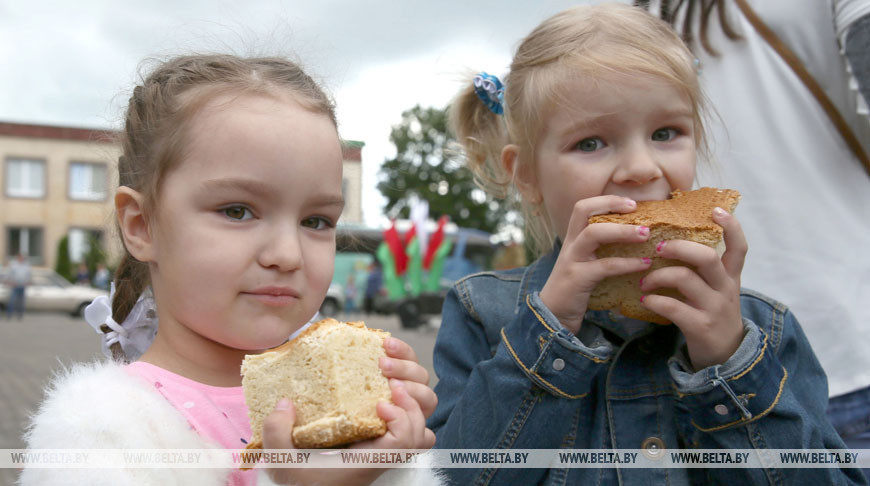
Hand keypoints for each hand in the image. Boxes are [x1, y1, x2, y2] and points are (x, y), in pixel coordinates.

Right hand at [260, 337, 436, 485]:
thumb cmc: (302, 478)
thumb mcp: (283, 460)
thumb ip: (278, 434)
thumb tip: (285, 404)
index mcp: (370, 460)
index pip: (407, 442)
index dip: (403, 419)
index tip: (379, 405)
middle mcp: (387, 450)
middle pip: (422, 425)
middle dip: (412, 394)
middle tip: (385, 373)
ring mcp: (391, 437)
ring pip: (424, 413)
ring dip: (413, 383)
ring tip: (386, 363)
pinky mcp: (388, 423)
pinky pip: (414, 406)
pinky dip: (409, 384)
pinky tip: (386, 364)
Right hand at [540, 195, 652, 333]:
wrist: (553, 316)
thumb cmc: (576, 289)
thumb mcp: (586, 263)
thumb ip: (602, 250)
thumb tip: (635, 238)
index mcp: (573, 239)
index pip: (583, 207)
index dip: (606, 200)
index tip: (632, 203)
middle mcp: (570, 245)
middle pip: (583, 211)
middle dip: (612, 205)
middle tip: (638, 210)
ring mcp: (572, 260)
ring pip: (593, 233)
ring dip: (622, 231)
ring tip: (646, 235)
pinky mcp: (578, 279)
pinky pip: (605, 266)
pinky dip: (627, 263)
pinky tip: (644, 264)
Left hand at [638, 207, 747, 368]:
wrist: (724, 357)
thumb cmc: (711, 314)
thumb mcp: (714, 289)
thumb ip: (701, 268)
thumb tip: (671, 239)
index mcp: (729, 276)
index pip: (739, 247)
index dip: (731, 226)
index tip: (716, 209)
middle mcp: (725, 288)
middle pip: (706, 257)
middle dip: (678, 247)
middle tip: (658, 248)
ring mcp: (714, 308)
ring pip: (685, 279)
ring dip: (657, 275)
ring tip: (643, 282)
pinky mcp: (701, 327)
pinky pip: (673, 307)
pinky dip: (655, 301)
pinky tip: (645, 301)